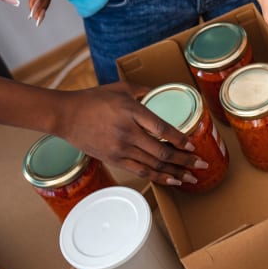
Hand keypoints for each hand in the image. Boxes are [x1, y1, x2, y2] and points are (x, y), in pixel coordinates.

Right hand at [54, 82, 207, 185]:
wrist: (65, 116)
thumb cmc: (94, 99)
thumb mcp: (121, 88)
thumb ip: (144, 90)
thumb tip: (162, 91)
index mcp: (132, 111)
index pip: (162, 129)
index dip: (180, 139)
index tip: (193, 145)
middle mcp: (128, 132)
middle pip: (162, 151)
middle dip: (185, 160)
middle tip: (202, 165)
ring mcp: (120, 148)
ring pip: (154, 165)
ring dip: (175, 172)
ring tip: (192, 177)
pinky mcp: (114, 159)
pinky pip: (140, 171)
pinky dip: (158, 177)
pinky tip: (172, 181)